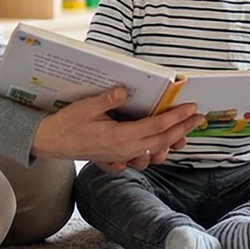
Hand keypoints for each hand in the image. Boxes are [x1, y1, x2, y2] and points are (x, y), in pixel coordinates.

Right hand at [31, 86, 204, 169]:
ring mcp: (120, 156)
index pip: (156, 127)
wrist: (49, 143)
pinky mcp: (116, 159)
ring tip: (185, 132)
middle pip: (162, 140)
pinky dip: (154, 151)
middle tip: (199, 119)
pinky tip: (161, 145)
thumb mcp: (86, 107)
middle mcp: (124, 150)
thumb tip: (124, 90)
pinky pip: (141, 157)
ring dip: (171, 142)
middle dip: (183, 129)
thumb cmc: (66, 124)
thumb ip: (107, 99)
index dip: (176, 118)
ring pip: (154, 151)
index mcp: (119, 137)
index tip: (192, 109)